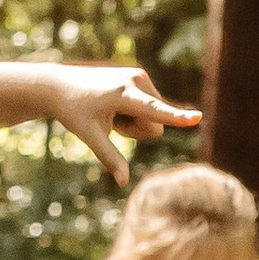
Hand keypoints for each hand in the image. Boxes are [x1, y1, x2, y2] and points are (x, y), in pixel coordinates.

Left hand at [44, 64, 201, 186]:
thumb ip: (110, 158)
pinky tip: (113, 104)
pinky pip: (151, 107)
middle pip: (155, 125)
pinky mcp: (141, 77)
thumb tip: (123, 183)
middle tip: (110, 120)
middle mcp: (136, 80)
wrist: (60, 85)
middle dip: (137, 130)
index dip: (177, 117)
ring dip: (135, 121)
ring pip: (155, 116)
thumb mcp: (90, 136)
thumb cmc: (73, 112)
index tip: (198, 117)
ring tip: (110, 111)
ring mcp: (140, 76)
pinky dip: (134, 111)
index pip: (155, 110)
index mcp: (123, 94)